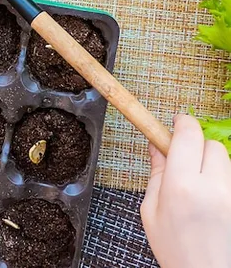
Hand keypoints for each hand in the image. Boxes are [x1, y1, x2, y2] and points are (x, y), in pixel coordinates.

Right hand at [141, 115, 230, 267]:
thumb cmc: (177, 251)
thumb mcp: (151, 210)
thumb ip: (157, 173)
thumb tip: (157, 145)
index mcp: (182, 186)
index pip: (189, 134)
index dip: (182, 122)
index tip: (176, 122)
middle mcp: (212, 188)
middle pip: (210, 144)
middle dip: (196, 146)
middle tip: (183, 160)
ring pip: (225, 161)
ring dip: (211, 164)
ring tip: (198, 186)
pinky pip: (230, 179)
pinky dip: (220, 181)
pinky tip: (210, 199)